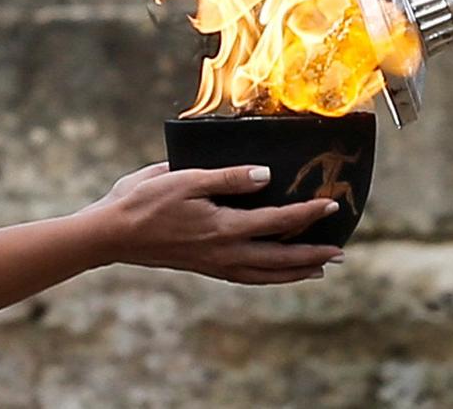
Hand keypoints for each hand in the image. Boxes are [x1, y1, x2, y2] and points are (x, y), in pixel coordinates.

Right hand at [87, 163, 341, 284]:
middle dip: (312, 254)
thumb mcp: (187, 178)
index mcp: (224, 228)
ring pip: (264, 274)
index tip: (331, 205)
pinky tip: (272, 271)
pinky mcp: (203, 266)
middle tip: (340, 251)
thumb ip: (229, 178)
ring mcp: (214, 263)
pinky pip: (246, 276)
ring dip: (294, 271)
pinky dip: (268, 276)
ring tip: (318, 268)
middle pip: (279, 258)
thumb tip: (267, 176)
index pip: (277, 221)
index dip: (307, 213)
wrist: (112, 234)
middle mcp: (224, 252)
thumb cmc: (145, 200)